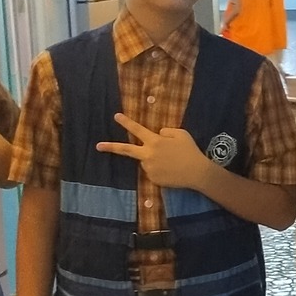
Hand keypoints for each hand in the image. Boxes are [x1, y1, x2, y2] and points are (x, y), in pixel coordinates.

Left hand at [97, 115, 217, 189]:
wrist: (197, 173)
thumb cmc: (190, 151)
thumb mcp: (181, 134)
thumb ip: (166, 132)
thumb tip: (157, 135)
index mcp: (155, 141)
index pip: (137, 129)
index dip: (126, 122)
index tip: (116, 116)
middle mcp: (148, 155)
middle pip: (126, 150)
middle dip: (110, 147)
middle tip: (98, 146)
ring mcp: (149, 168)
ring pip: (146, 161)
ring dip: (154, 160)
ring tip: (171, 162)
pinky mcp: (153, 179)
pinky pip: (153, 172)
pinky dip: (160, 171)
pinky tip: (171, 171)